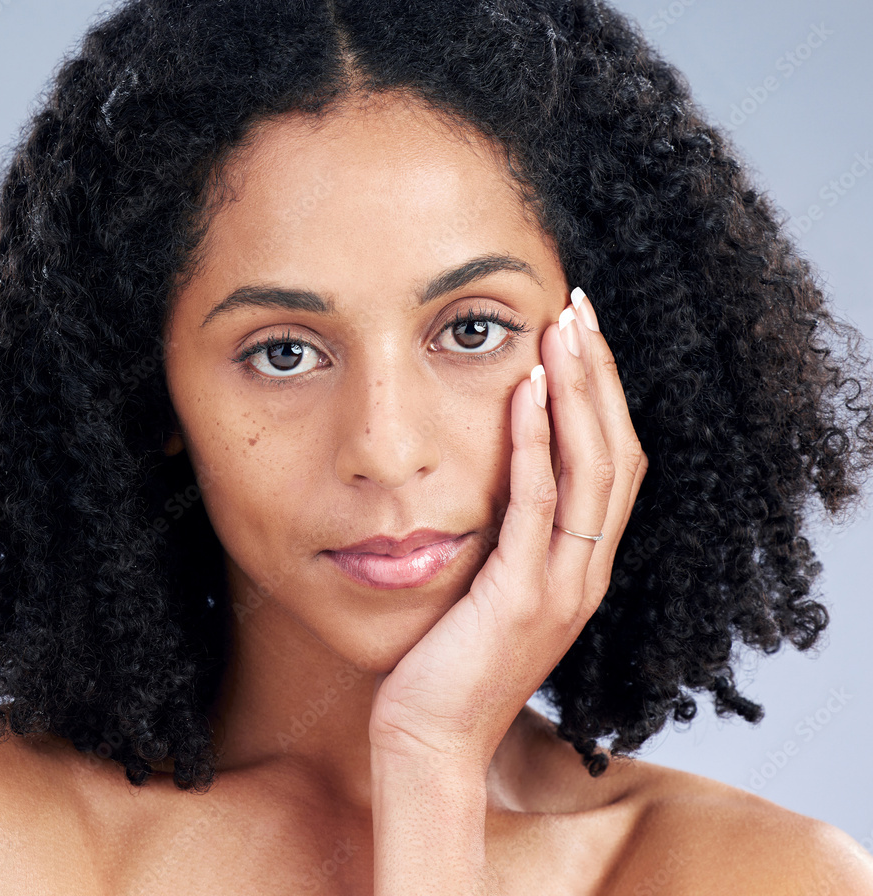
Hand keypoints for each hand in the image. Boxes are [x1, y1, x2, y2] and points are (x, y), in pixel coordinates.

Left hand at [368, 288, 648, 774]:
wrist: (429, 739)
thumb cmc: (447, 660)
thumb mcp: (490, 586)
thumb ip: (507, 532)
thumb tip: (493, 466)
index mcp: (581, 566)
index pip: (613, 463)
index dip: (605, 395)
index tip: (582, 335)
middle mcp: (586, 572)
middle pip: (617, 452)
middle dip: (600, 374)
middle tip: (580, 307)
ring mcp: (562, 587)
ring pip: (593, 470)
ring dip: (580, 392)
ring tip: (562, 327)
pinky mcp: (522, 598)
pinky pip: (539, 506)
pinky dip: (538, 443)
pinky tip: (526, 391)